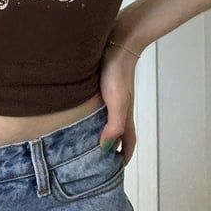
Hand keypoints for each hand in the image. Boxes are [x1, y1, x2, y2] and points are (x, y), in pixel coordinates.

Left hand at [98, 42, 138, 165]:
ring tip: (88, 137)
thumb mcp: (117, 102)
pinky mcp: (103, 83)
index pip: (128, 140)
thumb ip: (114, 125)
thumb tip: (105, 147)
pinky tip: (82, 110)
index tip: (116, 168)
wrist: (117, 42)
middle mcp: (119, 106)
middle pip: (119, 130)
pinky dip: (94, 112)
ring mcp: (112, 94)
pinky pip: (99, 104)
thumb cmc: (117, 72)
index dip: (125, 154)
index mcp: (125, 114)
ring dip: (102, 129)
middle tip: (99, 157)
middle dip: (112, 145)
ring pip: (109, 117)